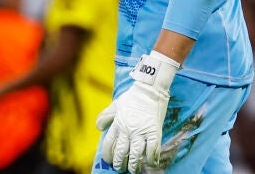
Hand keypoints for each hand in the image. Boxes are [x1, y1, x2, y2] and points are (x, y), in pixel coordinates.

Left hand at [96, 51, 178, 172]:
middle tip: (120, 169)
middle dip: (120, 163)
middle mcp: (128, 130)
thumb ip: (105, 116)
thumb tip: (99, 128)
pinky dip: (152, 158)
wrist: (149, 89)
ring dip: (134, 165)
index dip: (108, 155)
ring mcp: (141, 131)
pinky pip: (153, 149)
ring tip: (133, 170)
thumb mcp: (115, 105)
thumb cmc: (132, 97)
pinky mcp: (154, 131)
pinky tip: (151, 163)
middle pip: (121, 152)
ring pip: (136, 154)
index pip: (109, 144)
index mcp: (118, 124)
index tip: (109, 161)